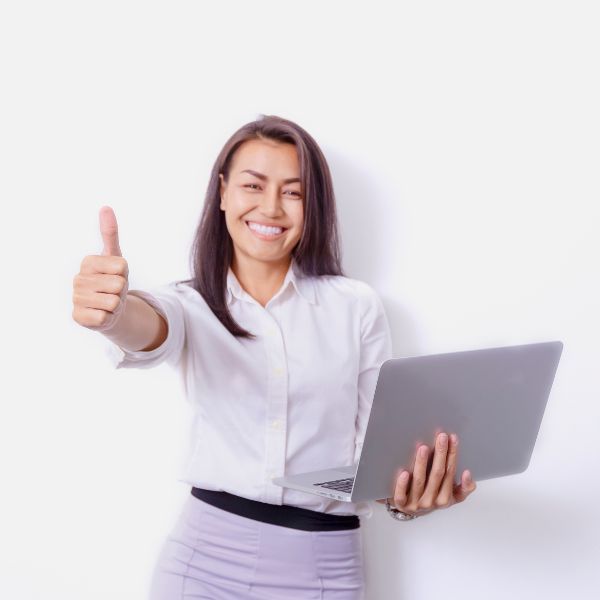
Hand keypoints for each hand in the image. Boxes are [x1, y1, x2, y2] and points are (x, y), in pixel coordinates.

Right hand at [72, 206, 128, 331]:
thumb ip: (110, 233)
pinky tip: (101, 314)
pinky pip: (105, 318)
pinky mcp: (78, 317)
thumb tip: (106, 207)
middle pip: (119, 284)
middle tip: (113, 291)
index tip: (116, 275)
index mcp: (87, 262)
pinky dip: (108, 318)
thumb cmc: (112, 280)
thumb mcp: (115, 257)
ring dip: (116, 305)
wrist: (109, 308)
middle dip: (121, 291)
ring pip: (113, 302)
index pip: (121, 267)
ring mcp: (76, 299)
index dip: (125, 273)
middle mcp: (78, 279)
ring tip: (108, 302)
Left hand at [375, 432, 476, 516]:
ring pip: (419, 481)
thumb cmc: (432, 497)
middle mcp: (431, 501)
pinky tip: (404, 472)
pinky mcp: (401, 504)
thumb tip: (468, 473)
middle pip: (437, 474)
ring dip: (422, 464)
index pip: (450, 473)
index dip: (452, 455)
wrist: (410, 510)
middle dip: (441, 454)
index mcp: (445, 498)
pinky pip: (401, 495)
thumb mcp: (451, 496)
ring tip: (423, 448)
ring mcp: (415, 503)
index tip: (453, 438)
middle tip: (441, 437)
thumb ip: (464, 488)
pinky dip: (403, 484)